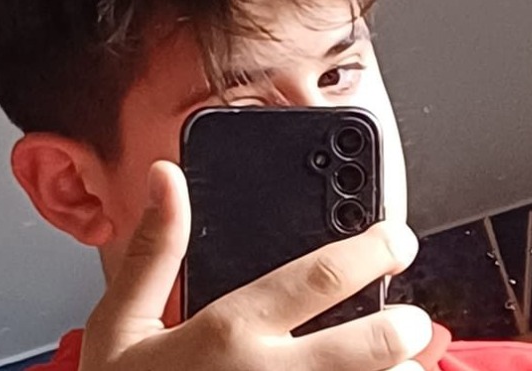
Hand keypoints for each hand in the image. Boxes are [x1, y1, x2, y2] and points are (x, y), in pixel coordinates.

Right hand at [79, 161, 432, 370]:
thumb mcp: (120, 325)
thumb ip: (154, 251)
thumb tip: (166, 178)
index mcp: (228, 334)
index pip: (320, 277)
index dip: (373, 250)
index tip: (397, 240)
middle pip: (372, 344)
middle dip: (406, 324)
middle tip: (411, 317)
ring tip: (398, 365)